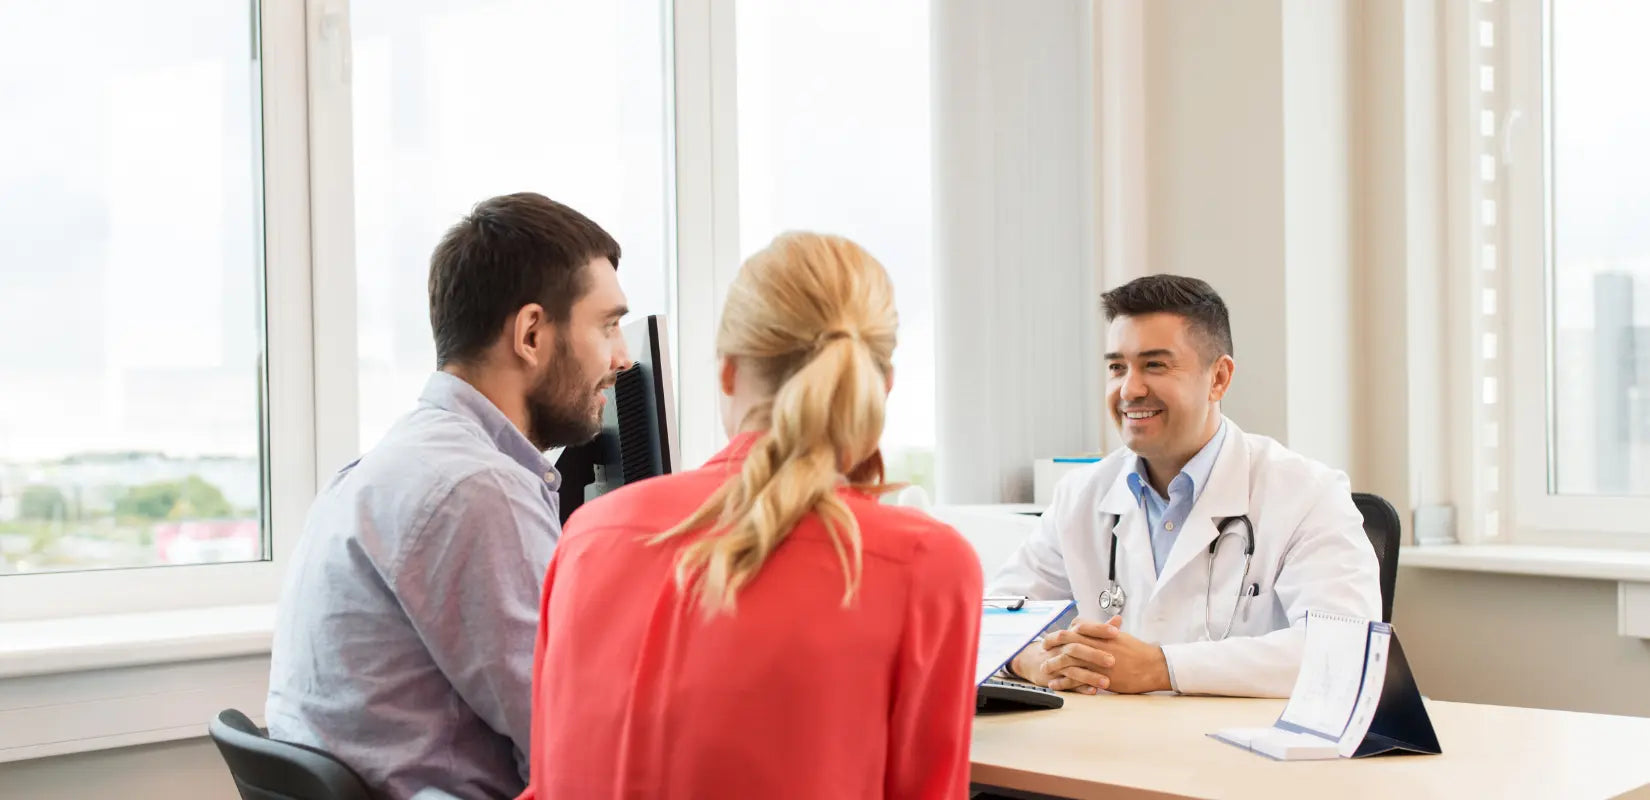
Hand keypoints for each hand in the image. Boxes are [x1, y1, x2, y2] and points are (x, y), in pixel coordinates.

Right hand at [1006, 629, 1111, 690]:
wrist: (1035, 660)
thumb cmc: (1063, 647)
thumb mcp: (1078, 635)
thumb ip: (1099, 630)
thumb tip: (1118, 619)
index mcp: (1070, 635)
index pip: (1083, 628)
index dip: (1098, 629)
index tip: (1116, 632)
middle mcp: (1062, 648)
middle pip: (1076, 648)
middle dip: (1094, 655)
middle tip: (1112, 661)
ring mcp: (1057, 664)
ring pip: (1072, 669)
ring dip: (1089, 676)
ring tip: (1106, 682)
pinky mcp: (1055, 679)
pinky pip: (1068, 684)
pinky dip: (1080, 688)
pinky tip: (1093, 691)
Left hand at [1039, 615, 1171, 694]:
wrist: (1154, 666)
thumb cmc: (1139, 652)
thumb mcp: (1121, 637)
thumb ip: (1106, 632)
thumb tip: (1099, 627)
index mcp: (1102, 634)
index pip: (1077, 627)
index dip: (1064, 631)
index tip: (1055, 635)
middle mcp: (1097, 645)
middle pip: (1068, 641)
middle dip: (1052, 643)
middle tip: (1042, 648)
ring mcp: (1097, 661)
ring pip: (1069, 660)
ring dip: (1054, 664)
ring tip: (1044, 668)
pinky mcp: (1100, 677)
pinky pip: (1077, 679)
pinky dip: (1064, 681)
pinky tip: (1055, 684)